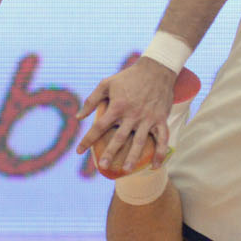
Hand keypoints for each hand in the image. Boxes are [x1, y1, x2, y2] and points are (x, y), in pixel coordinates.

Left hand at [75, 57, 176, 174]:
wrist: (156, 69)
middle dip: (110, 153)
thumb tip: (78, 117)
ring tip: (126, 170)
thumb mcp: (106, 84)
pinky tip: (155, 166)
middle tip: (102, 166)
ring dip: (133, 157)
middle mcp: (132, 115)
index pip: (99, 127)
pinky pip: (162, 139)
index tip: (79, 152)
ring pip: (140, 142)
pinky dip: (160, 153)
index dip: (87, 140)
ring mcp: (148, 118)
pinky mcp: (161, 119)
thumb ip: (91, 101)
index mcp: (117, 106)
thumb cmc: (128, 77)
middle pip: (119, 138)